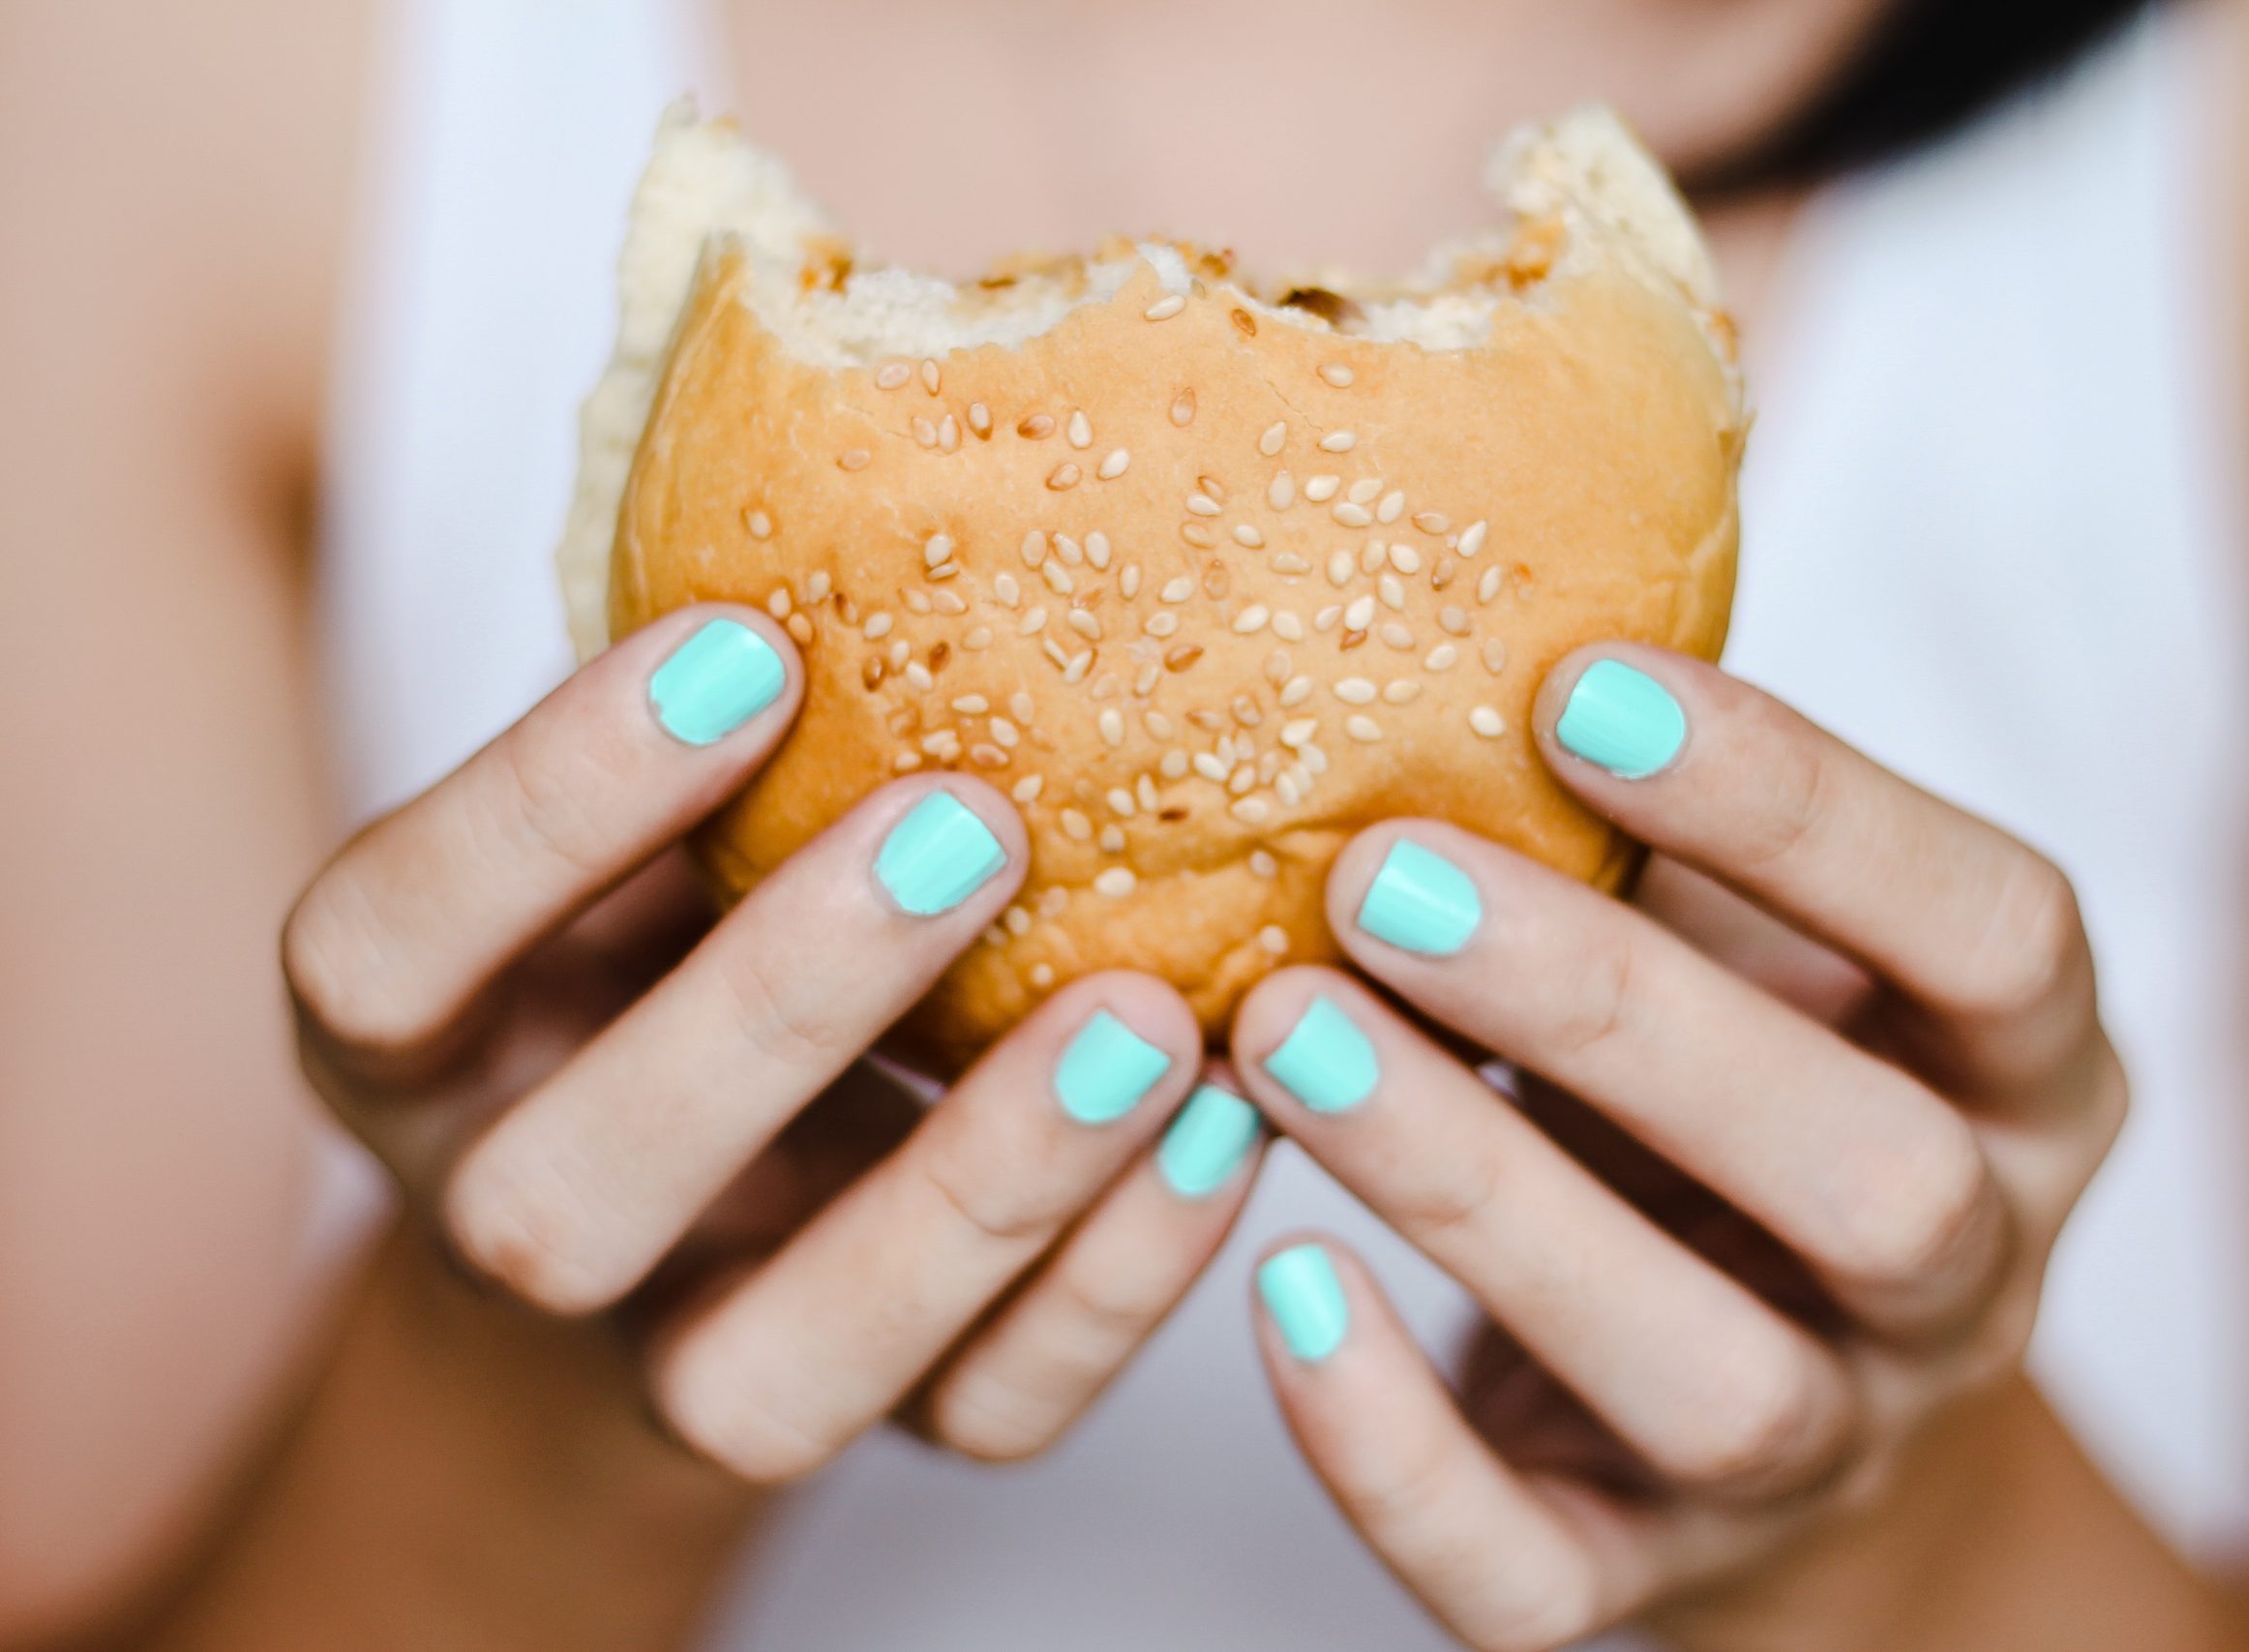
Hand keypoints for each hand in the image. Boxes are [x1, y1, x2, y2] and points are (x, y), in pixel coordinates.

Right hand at [280, 606, 1263, 1483]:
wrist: (676, 1228)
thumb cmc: (666, 930)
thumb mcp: (643, 810)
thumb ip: (709, 703)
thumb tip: (920, 387)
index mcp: (409, 1037)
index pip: (387, 947)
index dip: (542, 808)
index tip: (740, 645)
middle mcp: (511, 1217)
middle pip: (564, 1195)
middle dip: (770, 1010)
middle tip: (969, 822)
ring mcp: (679, 1359)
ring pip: (766, 1378)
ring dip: (970, 1192)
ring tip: (1150, 1016)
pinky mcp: (868, 1430)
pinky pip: (975, 1422)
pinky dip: (1111, 1290)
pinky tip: (1225, 1129)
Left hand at [1225, 643, 2124, 1650]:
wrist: (1766, 1436)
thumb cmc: (1731, 1107)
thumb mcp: (1751, 954)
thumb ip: (1672, 833)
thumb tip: (1459, 604)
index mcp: (2024, 1080)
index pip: (1992, 937)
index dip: (1804, 808)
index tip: (1578, 685)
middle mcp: (1962, 1284)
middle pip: (1870, 1178)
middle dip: (1622, 1015)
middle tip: (1381, 876)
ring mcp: (1824, 1456)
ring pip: (1711, 1381)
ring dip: (1487, 1200)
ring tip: (1284, 1036)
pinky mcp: (1649, 1586)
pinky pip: (1538, 1576)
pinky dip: (1395, 1452)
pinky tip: (1272, 1292)